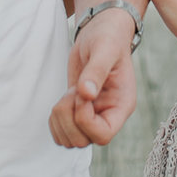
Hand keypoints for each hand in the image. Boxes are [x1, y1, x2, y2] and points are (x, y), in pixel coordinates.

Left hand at [49, 10, 137, 147]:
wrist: (100, 34)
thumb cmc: (108, 39)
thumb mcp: (105, 50)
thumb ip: (96, 71)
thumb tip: (86, 94)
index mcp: (121, 106)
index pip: (103, 135)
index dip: (84, 120)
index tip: (80, 95)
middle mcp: (108, 116)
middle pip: (83, 142)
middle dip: (69, 117)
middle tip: (73, 91)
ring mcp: (93, 118)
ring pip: (69, 141)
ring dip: (60, 119)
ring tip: (69, 93)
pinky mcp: (77, 114)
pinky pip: (60, 134)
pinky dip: (54, 121)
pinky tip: (62, 100)